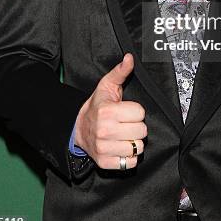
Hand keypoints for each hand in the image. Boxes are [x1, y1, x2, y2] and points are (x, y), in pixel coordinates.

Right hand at [74, 53, 145, 168]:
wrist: (78, 129)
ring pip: (138, 147)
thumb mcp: (107, 86)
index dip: (136, 111)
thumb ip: (120, 72)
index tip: (126, 111)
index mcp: (107, 112)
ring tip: (124, 134)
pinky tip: (120, 146)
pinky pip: (132, 162)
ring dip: (134, 141)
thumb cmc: (97, 106)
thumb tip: (130, 58)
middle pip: (142, 131)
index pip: (140, 113)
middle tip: (125, 123)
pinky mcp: (105, 163)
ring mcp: (104, 148)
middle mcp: (104, 131)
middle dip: (136, 126)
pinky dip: (129, 156)